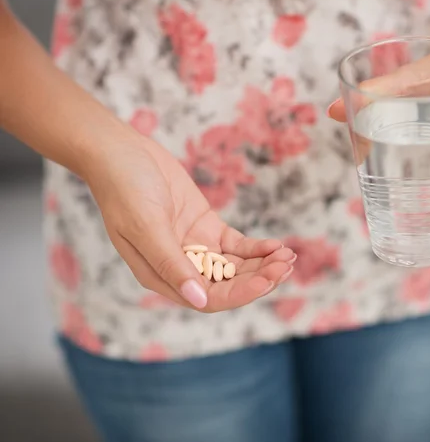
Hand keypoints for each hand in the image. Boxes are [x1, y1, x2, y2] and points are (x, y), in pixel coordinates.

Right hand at [83, 133, 294, 312]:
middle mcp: (181, 266)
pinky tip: (276, 245)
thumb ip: (171, 264)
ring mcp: (196, 246)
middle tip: (285, 265)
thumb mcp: (146, 227)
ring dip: (262, 265)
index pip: (208, 298)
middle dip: (258, 278)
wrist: (121, 152)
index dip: (240, 293)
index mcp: (162, 276)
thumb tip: (198, 299)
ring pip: (236, 266)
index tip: (267, 280)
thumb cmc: (124, 189)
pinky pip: (236, 245)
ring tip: (288, 257)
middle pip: (227, 285)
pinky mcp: (206, 227)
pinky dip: (256, 247)